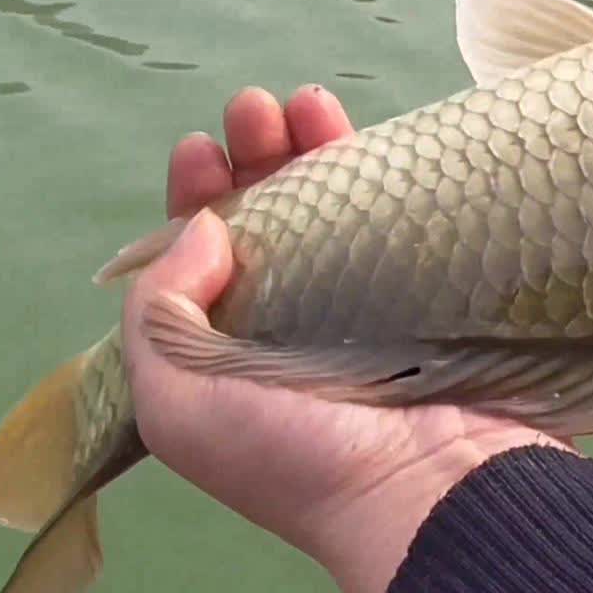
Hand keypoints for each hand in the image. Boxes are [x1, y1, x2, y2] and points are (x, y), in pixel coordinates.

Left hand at [122, 85, 568, 592]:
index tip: (199, 149)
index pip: (202, 261)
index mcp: (228, 357)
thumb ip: (158, 308)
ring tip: (305, 102)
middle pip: (270, 221)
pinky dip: (384, 171)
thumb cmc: (293, 455)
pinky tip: (370, 134)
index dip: (196, 198)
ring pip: (336, 209)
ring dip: (314, 149)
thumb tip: (206, 227)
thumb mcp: (177, 400)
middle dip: (255, 157)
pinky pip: (403, 218)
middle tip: (253, 110)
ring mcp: (368, 308)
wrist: (426, 490)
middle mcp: (293, 328)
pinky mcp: (433, 292)